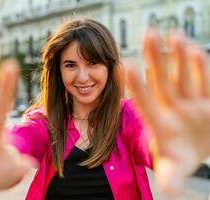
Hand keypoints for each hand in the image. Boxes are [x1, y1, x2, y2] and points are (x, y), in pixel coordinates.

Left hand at [126, 30, 209, 194]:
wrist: (196, 147)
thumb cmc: (180, 157)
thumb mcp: (175, 168)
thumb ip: (170, 176)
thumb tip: (167, 192)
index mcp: (159, 122)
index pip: (146, 100)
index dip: (137, 85)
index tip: (126, 65)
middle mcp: (171, 107)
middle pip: (162, 80)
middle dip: (156, 58)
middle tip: (147, 33)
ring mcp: (188, 101)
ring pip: (181, 75)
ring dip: (178, 56)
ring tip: (172, 35)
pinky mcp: (206, 99)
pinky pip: (203, 80)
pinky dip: (200, 66)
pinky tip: (194, 50)